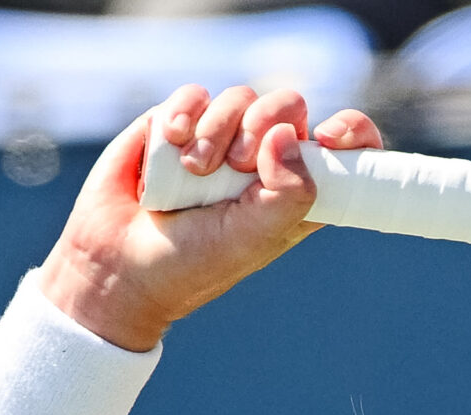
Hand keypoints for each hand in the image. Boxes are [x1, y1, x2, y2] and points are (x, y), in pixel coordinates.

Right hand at [35, 85, 385, 351]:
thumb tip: (288, 135)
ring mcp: (223, 139)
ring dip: (217, 130)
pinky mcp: (181, 123)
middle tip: (238, 166)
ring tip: (194, 171)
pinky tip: (173, 143)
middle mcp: (265, 161)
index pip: (346, 148)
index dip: (351, 132)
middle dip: (264, 126)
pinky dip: (185, 113)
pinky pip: (195, 95)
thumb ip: (288, 194)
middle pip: (289, 106)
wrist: (118, 263)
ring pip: (240, 97)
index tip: (329, 139)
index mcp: (297, 192)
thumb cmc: (193, 263)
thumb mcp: (251, 240)